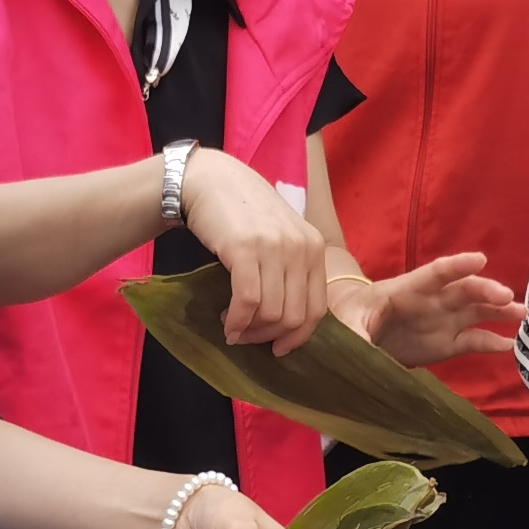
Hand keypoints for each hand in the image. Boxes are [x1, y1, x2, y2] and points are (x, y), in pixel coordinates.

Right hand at [180, 147, 328, 350]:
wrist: (211, 179)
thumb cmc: (243, 212)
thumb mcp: (281, 236)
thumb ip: (291, 269)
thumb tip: (286, 322)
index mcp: (315, 247)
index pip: (317, 309)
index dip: (297, 337)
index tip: (277, 348)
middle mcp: (301, 247)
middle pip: (294, 316)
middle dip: (269, 338)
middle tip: (247, 338)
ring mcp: (275, 247)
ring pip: (272, 313)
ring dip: (250, 331)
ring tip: (233, 328)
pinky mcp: (246, 249)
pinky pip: (248, 301)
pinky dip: (237, 320)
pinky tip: (226, 322)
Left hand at [336, 251, 526, 366]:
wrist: (354, 334)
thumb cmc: (351, 317)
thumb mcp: (347, 323)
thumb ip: (356, 333)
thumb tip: (360, 349)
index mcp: (408, 288)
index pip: (436, 272)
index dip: (458, 265)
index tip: (480, 259)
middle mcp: (433, 301)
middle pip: (464, 290)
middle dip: (486, 290)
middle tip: (507, 296)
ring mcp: (443, 321)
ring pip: (477, 312)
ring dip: (500, 311)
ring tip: (523, 313)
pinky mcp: (447, 343)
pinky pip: (474, 341)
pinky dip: (494, 343)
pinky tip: (513, 344)